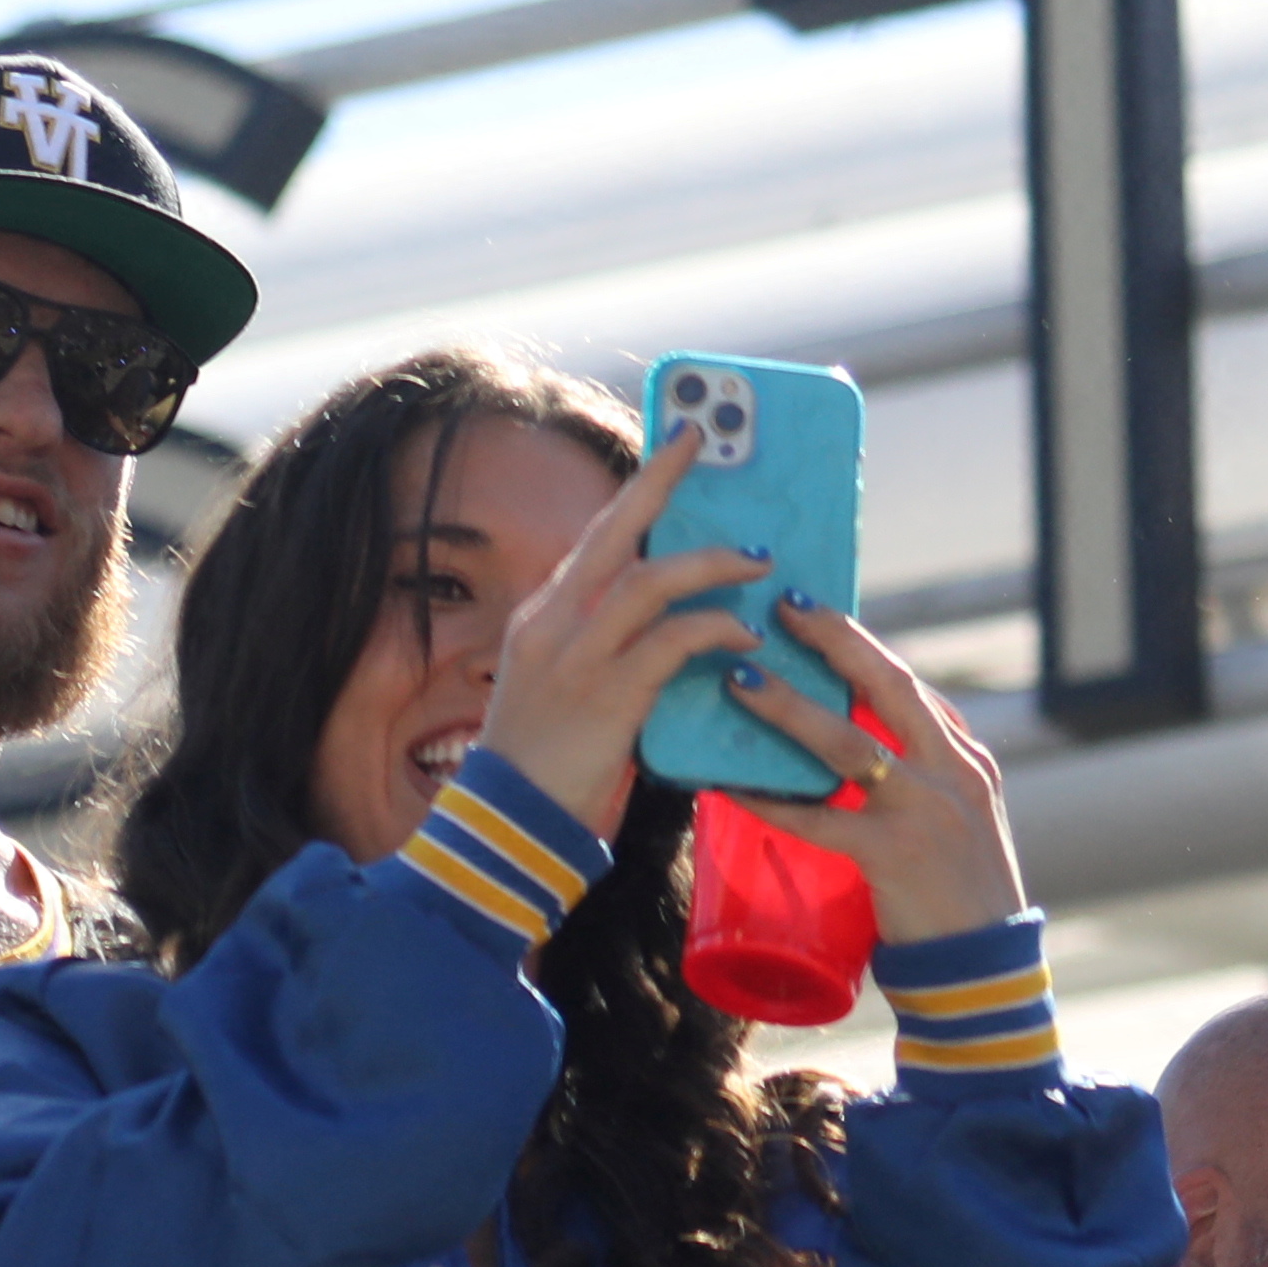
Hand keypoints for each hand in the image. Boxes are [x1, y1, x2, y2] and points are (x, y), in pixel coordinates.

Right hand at [477, 425, 774, 839]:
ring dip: (713, 564)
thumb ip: (608, 645)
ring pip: (651, 580)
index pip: (595, 540)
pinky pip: (674, 641)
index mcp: (542, 620)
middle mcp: (552, 626)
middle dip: (660, 480)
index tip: (676, 448)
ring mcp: (576, 658)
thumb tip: (675, 616)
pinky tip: (746, 641)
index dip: (638, 492)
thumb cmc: (545, 762)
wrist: (507, 825)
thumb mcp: (566, 687)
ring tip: (760, 563)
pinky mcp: (607, 695)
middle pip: (613, 532)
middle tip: (702, 440)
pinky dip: (716, 631)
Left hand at [729, 600, 1029, 949]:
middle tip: (783, 605)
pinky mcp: (895, 856)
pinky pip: (820, 820)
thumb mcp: (946, 819)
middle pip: (891, 687)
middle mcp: (953, 772)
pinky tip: (728, 786)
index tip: (812, 608)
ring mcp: (927, 811)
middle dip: (837, 641)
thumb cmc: (949, 894)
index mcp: (965, 758)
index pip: (911, 685)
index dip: (860, 644)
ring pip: (850, 744)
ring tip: (739, 680)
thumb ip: (905, 781)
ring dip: (790, 709)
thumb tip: (842, 750)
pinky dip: (772, 801)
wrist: (981, 967)